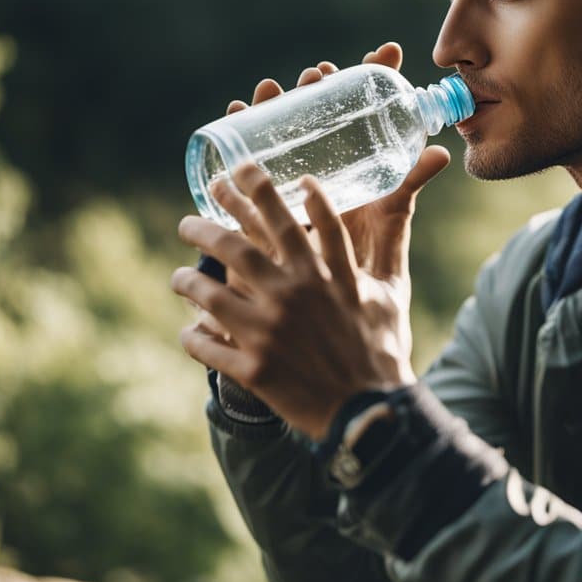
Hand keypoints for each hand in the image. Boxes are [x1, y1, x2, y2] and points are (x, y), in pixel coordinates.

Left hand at [171, 165, 416, 439]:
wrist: (371, 412)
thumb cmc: (383, 350)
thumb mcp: (390, 294)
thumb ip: (386, 252)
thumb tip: (403, 212)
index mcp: (328, 275)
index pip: (291, 220)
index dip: (268, 190)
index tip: (245, 169)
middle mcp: (295, 296)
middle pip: (238, 248)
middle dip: (206, 226)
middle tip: (186, 220)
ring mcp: (270, 333)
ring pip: (210, 295)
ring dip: (187, 281)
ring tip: (179, 276)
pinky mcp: (254, 370)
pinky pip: (207, 347)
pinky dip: (193, 337)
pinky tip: (189, 330)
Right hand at [218, 42, 449, 360]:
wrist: (319, 318)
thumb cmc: (356, 272)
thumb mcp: (387, 228)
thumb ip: (407, 191)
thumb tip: (442, 152)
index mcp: (357, 169)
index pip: (368, 113)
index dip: (376, 78)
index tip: (388, 51)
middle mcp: (322, 167)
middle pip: (317, 115)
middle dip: (316, 88)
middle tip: (320, 73)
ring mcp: (290, 182)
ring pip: (280, 133)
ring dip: (274, 105)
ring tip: (273, 87)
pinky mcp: (261, 201)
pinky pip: (246, 163)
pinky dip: (238, 135)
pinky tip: (236, 115)